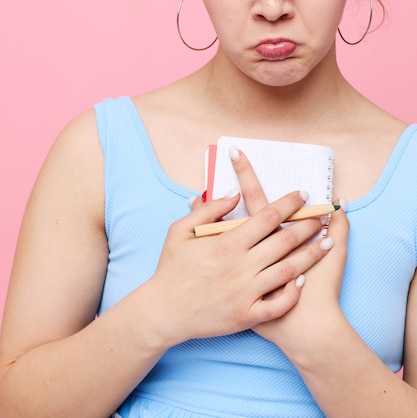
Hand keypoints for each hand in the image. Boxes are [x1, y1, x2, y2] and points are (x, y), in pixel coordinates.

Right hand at [150, 150, 332, 347]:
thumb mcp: (180, 230)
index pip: (267, 217)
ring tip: (328, 243)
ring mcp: (246, 292)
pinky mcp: (247, 316)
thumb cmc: (171, 269)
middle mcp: (241, 266)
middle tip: (322, 216)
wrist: (162, 312)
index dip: (289, 204)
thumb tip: (234, 194)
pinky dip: (293, 292)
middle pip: (284, 241)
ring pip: (288, 271)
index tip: (303, 195)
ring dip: (311, 255)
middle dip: (307, 226)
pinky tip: (303, 280)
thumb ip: (208, 209)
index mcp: (227, 243)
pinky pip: (278, 304)